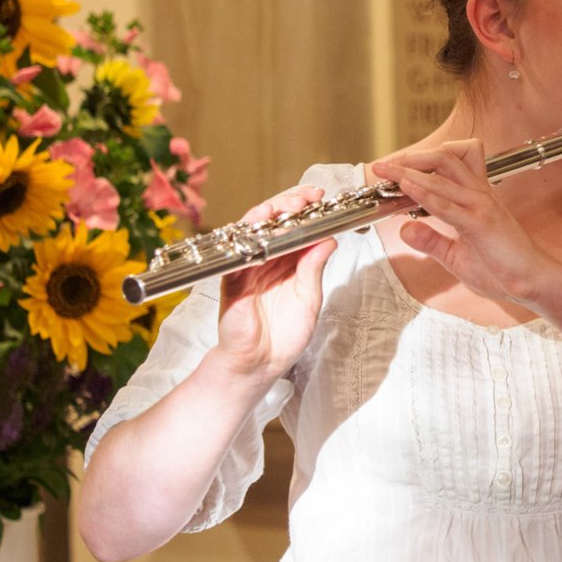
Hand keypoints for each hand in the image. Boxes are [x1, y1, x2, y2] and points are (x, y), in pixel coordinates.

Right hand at [216, 186, 336, 382]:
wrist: (260, 364)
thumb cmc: (285, 335)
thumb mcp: (309, 299)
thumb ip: (314, 269)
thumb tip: (329, 239)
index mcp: (289, 262)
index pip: (297, 228)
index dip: (307, 210)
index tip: (321, 198)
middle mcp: (268, 259)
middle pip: (276, 221)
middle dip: (290, 203)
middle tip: (307, 196)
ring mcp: (248, 266)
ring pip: (255, 229)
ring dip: (270, 212)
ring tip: (286, 204)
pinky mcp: (232, 277)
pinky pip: (237, 250)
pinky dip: (248, 234)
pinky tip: (261, 223)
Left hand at [371, 140, 555, 303]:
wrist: (534, 282)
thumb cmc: (503, 270)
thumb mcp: (457, 256)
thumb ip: (432, 241)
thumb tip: (405, 229)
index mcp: (477, 200)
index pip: (448, 168)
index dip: (418, 164)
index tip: (392, 169)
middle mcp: (480, 196)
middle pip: (444, 159)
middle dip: (411, 158)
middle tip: (383, 164)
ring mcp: (482, 207)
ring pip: (443, 175)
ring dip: (411, 170)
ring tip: (386, 170)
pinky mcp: (481, 224)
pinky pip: (448, 204)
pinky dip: (424, 193)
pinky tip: (406, 188)